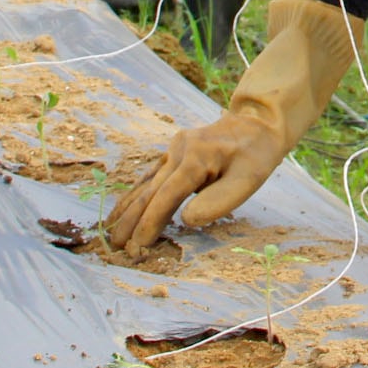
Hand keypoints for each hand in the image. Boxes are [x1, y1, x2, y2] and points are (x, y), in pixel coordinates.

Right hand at [105, 113, 287, 254]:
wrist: (257, 122)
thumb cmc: (256, 154)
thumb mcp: (248, 180)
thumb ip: (218, 201)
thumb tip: (185, 220)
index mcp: (196, 159)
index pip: (166, 196)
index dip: (150, 222)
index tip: (138, 245)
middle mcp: (179, 151)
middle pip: (150, 191)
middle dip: (131, 220)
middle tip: (115, 245)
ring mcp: (174, 149)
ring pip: (146, 183)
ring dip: (128, 207)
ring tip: (110, 228)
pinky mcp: (175, 151)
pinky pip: (152, 175)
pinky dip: (137, 192)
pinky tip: (125, 205)